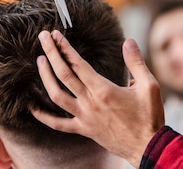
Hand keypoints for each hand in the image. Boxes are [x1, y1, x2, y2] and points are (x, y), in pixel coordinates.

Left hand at [32, 30, 164, 167]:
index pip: (78, 64)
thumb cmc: (150, 117)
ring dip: (45, 77)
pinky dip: (43, 115)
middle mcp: (90, 102)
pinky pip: (58, 124)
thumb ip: (136, 62)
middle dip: (51, 53)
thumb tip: (128, 41)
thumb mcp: (150, 86)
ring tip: (39, 61)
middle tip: (42, 38)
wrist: (148, 147)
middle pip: (63, 74)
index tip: (56, 35)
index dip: (65, 47)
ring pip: (56, 96)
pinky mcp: (84, 129)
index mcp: (104, 90)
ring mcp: (84, 117)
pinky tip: (32, 107)